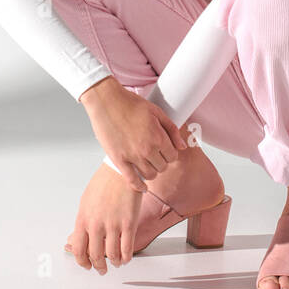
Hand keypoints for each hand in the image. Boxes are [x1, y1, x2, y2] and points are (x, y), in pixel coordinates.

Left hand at [64, 163, 144, 272]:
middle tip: (101, 269)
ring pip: (112, 255)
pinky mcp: (128, 223)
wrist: (120, 171)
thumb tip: (75, 239)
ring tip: (115, 263)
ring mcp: (113, 225)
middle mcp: (96, 224)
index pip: (78, 249)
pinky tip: (125, 258)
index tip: (86, 265)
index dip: (82, 261)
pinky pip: (127, 248)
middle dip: (98, 266)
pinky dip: (126, 257)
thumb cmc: (103, 184)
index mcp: (83, 219)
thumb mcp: (85, 202)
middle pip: (95, 255)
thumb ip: (82, 223)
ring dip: (114, 263)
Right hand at [78, 77, 187, 191]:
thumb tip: (182, 146)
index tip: (165, 152)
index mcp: (158, 136)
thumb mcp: (156, 112)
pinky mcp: (118, 160)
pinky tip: (142, 186)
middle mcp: (147, 149)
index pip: (173, 156)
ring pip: (150, 175)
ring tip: (147, 165)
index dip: (170, 154)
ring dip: (151, 172)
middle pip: (162, 167)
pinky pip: (132, 180)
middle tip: (155, 157)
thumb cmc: (130, 103)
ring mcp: (132, 156)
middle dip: (161, 162)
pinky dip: (139, 186)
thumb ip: (172, 130)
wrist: (107, 101)